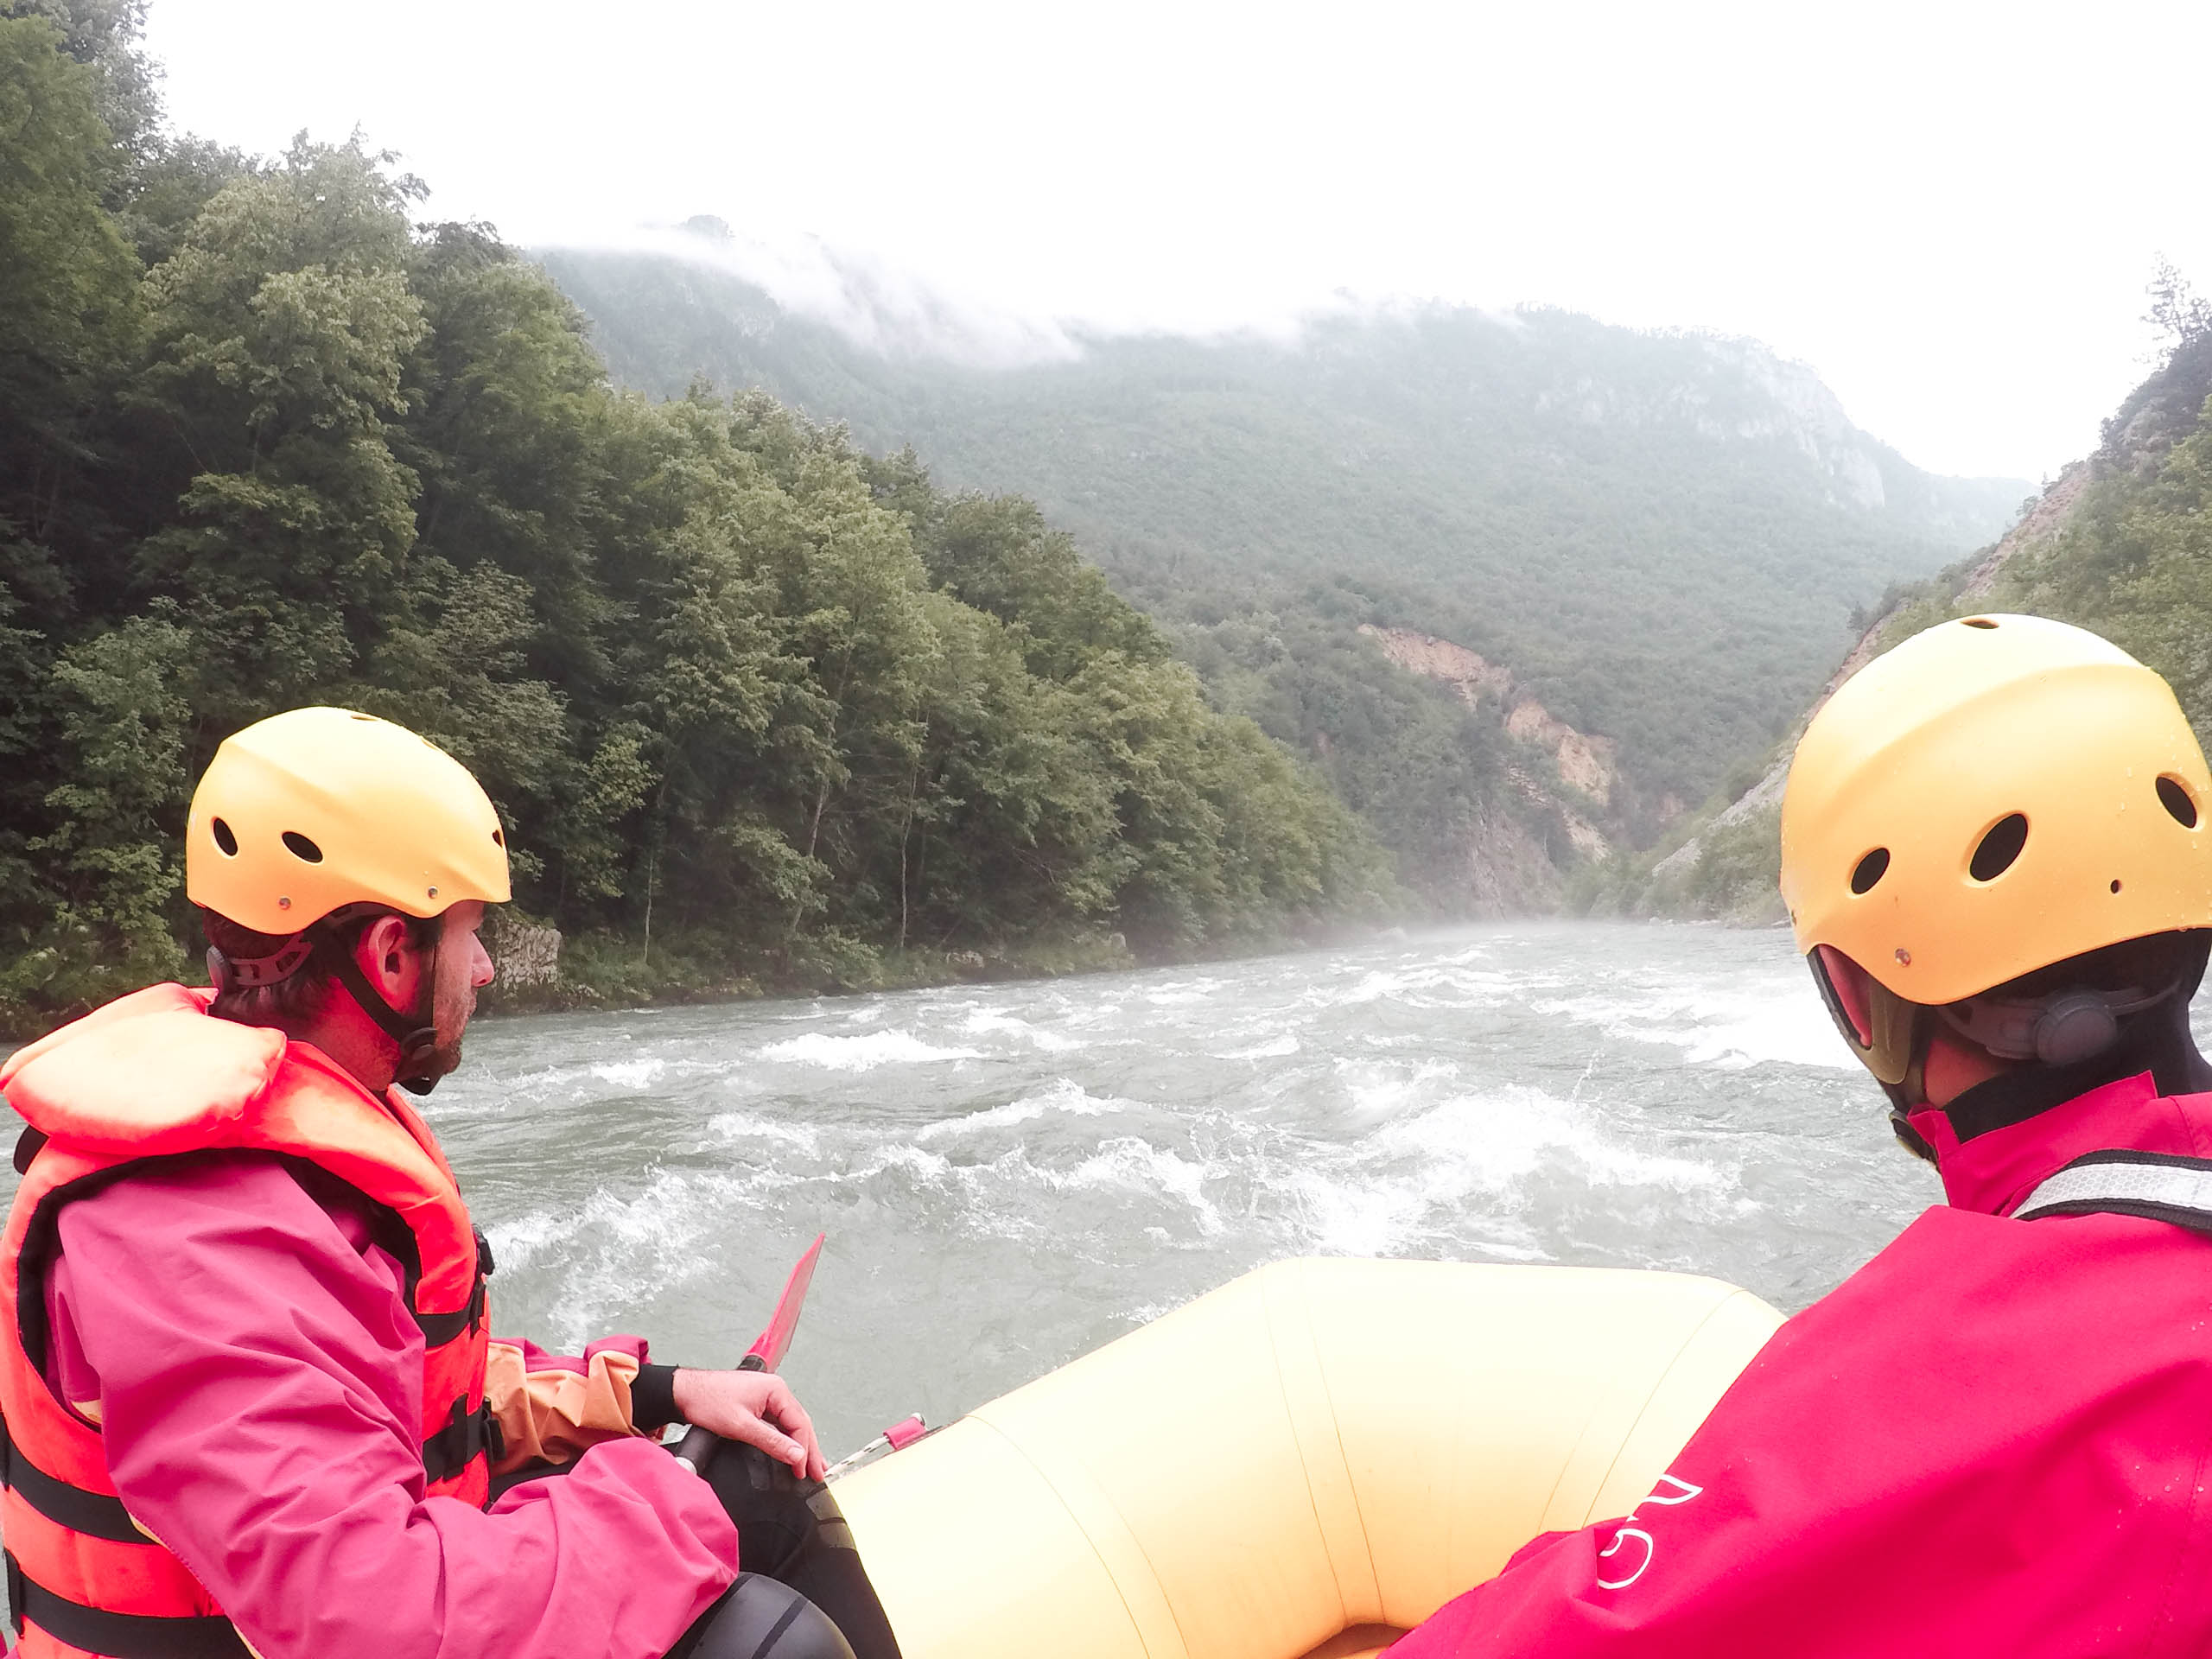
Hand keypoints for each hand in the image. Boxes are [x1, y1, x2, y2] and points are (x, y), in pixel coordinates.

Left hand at [671, 1368, 825, 1480]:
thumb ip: (772, 1441)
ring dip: (799, 1445)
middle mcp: (775, 1390)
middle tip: (818, 1472)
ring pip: (790, 1424)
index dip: (805, 1449)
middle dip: (809, 1449)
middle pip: (799, 1423)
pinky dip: (786, 1438)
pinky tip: (790, 1450)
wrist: (684, 1392)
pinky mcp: (757, 1403)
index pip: (799, 1423)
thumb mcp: (742, 1426)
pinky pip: (778, 1422)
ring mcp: (767, 1396)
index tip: (805, 1471)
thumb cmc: (708, 1402)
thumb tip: (797, 1455)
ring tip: (811, 1465)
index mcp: (776, 1390)